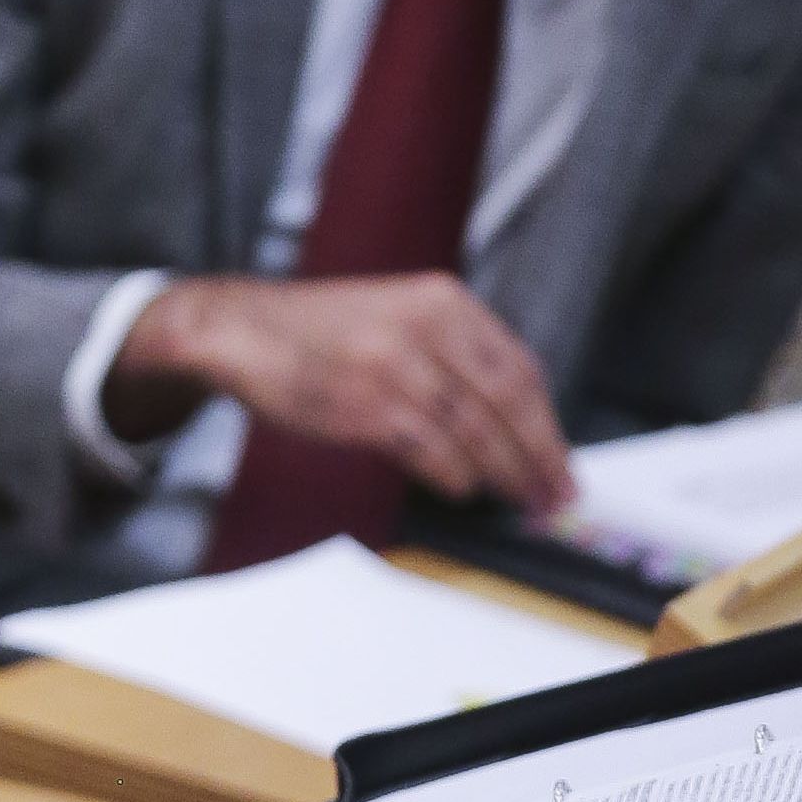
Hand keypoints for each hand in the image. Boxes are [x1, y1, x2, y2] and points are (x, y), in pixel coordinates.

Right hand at [111, 273, 574, 510]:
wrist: (240, 330)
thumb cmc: (319, 332)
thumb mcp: (397, 314)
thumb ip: (454, 353)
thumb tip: (514, 423)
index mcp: (442, 300)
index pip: (520, 368)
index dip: (548, 424)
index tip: (561, 462)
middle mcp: (425, 326)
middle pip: (508, 402)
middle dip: (539, 457)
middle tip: (553, 496)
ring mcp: (394, 364)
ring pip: (475, 432)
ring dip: (504, 475)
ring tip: (518, 501)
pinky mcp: (365, 403)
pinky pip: (431, 450)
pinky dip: (454, 476)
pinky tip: (461, 489)